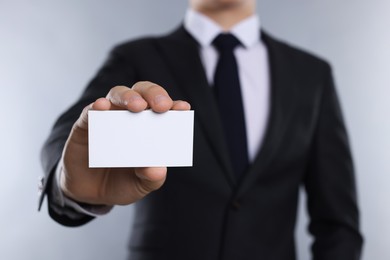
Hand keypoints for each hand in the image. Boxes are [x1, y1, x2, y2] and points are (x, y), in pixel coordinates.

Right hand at [60, 81, 190, 204]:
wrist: (90, 194)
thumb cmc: (121, 182)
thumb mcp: (140, 186)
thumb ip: (150, 178)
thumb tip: (157, 170)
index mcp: (150, 127)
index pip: (165, 110)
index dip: (175, 106)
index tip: (183, 108)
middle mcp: (131, 116)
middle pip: (143, 93)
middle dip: (154, 95)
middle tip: (161, 106)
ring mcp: (108, 117)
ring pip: (118, 94)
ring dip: (128, 96)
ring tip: (136, 106)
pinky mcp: (86, 124)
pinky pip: (90, 110)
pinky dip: (97, 106)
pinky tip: (101, 106)